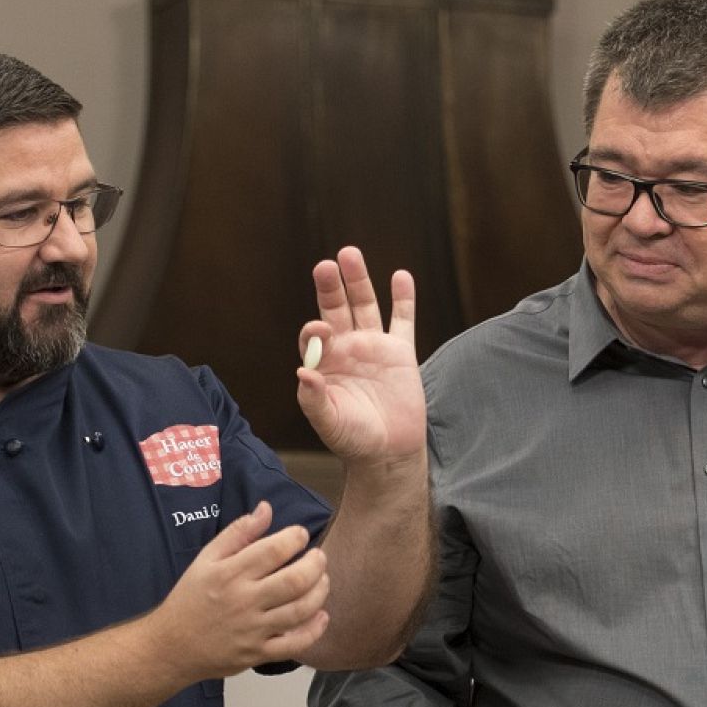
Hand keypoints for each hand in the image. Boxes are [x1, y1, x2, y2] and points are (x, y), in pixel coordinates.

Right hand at [155, 502, 328, 677]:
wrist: (171, 645)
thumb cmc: (190, 598)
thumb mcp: (206, 559)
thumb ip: (238, 532)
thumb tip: (266, 509)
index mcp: (230, 573)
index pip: (273, 550)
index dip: (295, 538)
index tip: (300, 535)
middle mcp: (243, 601)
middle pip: (294, 581)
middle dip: (316, 564)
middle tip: (319, 556)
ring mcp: (252, 630)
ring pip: (299, 610)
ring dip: (319, 592)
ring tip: (322, 580)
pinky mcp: (257, 654)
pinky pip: (294, 645)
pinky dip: (314, 630)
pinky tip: (321, 615)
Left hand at [296, 245, 425, 463]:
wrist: (388, 452)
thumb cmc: (353, 439)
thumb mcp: (329, 423)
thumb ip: (314, 400)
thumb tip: (303, 373)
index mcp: (323, 363)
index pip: (314, 334)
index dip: (315, 328)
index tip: (321, 329)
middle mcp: (346, 348)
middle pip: (335, 308)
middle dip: (330, 286)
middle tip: (326, 265)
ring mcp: (373, 346)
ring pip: (365, 305)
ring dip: (358, 281)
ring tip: (350, 254)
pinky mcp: (400, 352)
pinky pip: (402, 319)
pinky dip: (403, 298)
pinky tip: (401, 276)